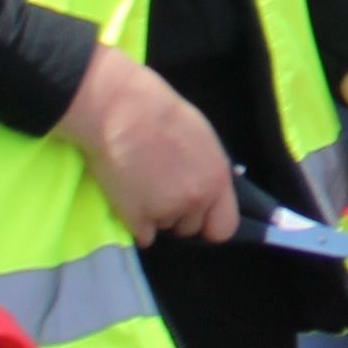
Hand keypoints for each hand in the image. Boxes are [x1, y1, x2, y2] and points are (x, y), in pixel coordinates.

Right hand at [58, 48, 240, 241]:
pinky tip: (128, 197)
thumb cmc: (161, 115)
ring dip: (154, 215)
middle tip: (160, 189)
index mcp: (218, 179)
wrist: (122, 112)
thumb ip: (208, 171)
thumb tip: (209, 189)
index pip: (224, 227)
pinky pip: (142, 235)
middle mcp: (197, 199)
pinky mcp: (137, 219)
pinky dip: (134, 222)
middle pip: (190, 228)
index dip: (210, 223)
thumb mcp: (203, 141)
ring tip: (141, 185)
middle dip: (178, 215)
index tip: (198, 216)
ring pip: (163, 228)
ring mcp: (167, 212)